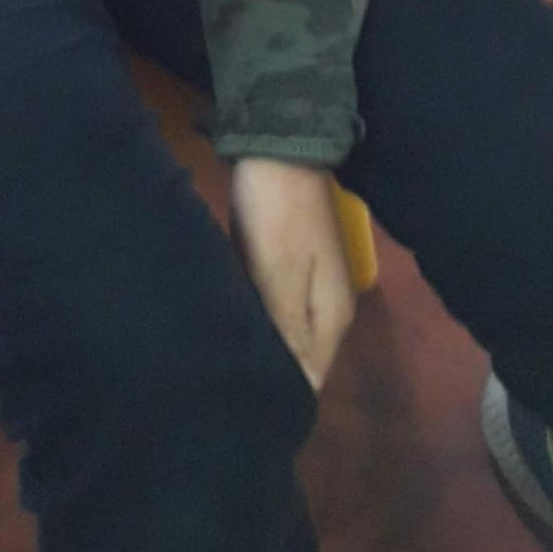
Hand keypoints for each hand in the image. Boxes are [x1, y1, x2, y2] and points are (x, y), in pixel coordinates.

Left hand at [229, 157, 356, 394]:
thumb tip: (300, 396)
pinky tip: (229, 321)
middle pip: (301, 357)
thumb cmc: (278, 216)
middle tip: (222, 387)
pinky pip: (274, 305)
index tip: (241, 407)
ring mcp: (310, 283)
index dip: (281, 395)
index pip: (312, 379)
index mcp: (333, 317)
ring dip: (261, 344)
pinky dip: (256, 315)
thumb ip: (291, 336)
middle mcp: (328, 306)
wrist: (278, 144)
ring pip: (286, 331)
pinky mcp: (288, 264)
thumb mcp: (281, 278)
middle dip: (269, 372)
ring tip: (219, 361)